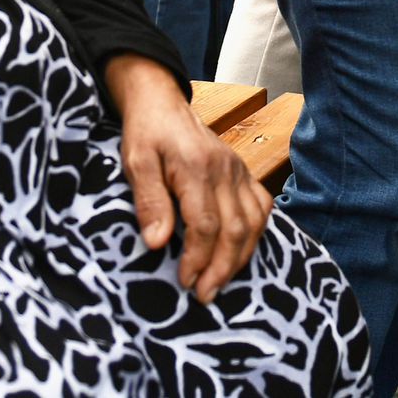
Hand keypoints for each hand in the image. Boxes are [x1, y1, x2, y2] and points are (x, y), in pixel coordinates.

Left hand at [107, 54, 272, 302]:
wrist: (162, 103)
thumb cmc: (146, 134)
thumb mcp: (136, 163)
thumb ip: (148, 202)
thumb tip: (156, 243)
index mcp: (196, 167)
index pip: (205, 224)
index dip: (197, 258)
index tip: (185, 281)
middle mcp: (224, 170)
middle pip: (234, 229)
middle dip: (221, 268)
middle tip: (204, 295)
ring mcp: (238, 170)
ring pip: (253, 222)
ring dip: (240, 258)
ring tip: (221, 283)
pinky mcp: (244, 173)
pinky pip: (262, 207)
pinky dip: (257, 234)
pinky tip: (242, 252)